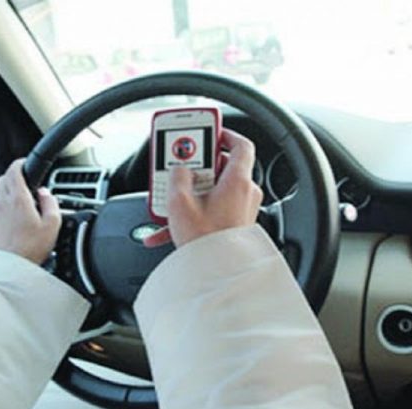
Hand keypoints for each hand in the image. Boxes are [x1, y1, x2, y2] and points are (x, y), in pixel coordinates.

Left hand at [0, 159, 61, 263]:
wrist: (8, 269)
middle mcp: (1, 202)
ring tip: (20, 203)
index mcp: (18, 198)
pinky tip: (11, 220)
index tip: (26, 163)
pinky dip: (1, 209)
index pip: (14, 170)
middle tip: (26, 183)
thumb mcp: (52, 225)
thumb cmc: (29, 249)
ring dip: (7, 193)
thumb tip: (47, 194)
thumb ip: (51, 203)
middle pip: (4, 179)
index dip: (21, 163)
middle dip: (14, 177)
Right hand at [144, 129, 262, 247]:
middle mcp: (245, 193)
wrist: (217, 274)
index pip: (241, 144)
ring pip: (214, 190)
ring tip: (171, 200)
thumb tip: (179, 170)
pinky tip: (167, 227)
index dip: (225, 133)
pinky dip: (193, 213)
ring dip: (192, 192)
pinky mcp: (234, 224)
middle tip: (182, 166)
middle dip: (198, 166)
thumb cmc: (207, 242)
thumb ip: (178, 177)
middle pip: (222, 166)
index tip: (209, 130)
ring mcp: (241, 209)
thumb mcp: (180, 203)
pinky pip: (212, 210)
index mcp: (238, 181)